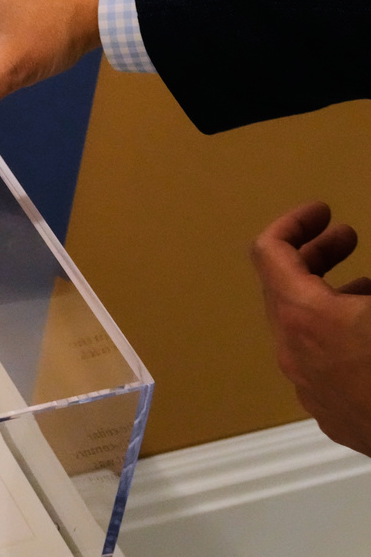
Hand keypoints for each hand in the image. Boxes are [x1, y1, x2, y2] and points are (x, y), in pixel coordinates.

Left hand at [251, 201, 370, 455]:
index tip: (325, 211)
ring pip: (303, 330)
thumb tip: (365, 277)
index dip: (294, 223)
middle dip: (314, 256)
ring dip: (329, 297)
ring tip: (369, 285)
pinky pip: (322, 364)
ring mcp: (311, 392)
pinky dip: (338, 336)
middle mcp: (294, 354)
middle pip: (283, 290)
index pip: (269, 253)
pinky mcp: (334, 418)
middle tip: (348, 237)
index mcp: (305, 316)